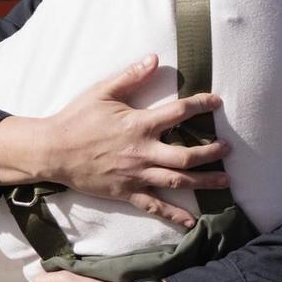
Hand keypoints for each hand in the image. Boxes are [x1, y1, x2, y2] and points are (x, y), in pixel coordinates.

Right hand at [9, 56, 229, 229]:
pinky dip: (174, 215)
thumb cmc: (77, 118)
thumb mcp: (102, 91)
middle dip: (211, 153)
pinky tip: (191, 221)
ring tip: (225, 181)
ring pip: (177, 181)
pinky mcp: (126, 192)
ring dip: (204, 181)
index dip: (201, 105)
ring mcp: (136, 175)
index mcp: (139, 125)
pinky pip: (154, 206)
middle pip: (186, 156)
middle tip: (228, 150)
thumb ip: (131, 76)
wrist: (53, 150)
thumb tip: (154, 59)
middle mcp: (143, 152)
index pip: (179, 112)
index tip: (217, 102)